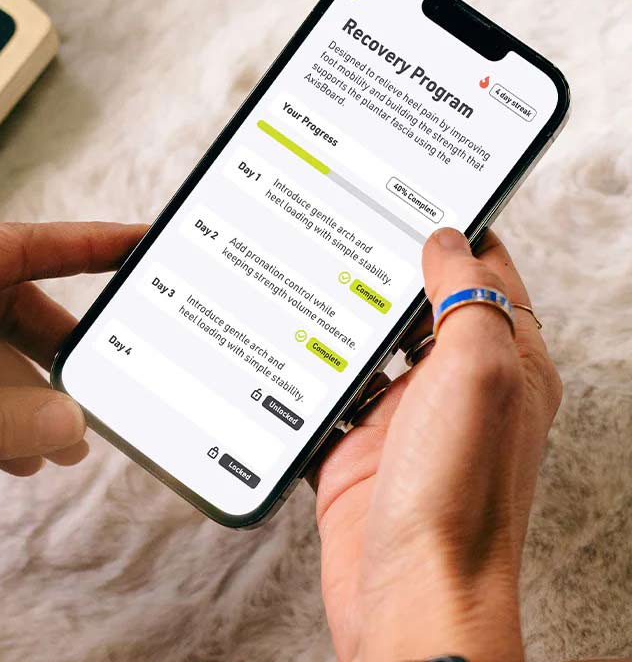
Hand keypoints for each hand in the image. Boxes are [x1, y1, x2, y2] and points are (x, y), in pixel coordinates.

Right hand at [312, 228, 561, 661]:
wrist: (410, 594)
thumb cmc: (458, 495)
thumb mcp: (480, 373)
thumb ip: (467, 298)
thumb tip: (446, 238)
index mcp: (504, 362)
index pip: (487, 272)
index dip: (455, 227)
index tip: (412, 189)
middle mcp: (455, 385)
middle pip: (418, 302)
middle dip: (383, 261)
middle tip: (341, 215)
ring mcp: (403, 416)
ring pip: (367, 342)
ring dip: (338, 310)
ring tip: (303, 265)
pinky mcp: (355, 444)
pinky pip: (326, 389)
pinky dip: (302, 365)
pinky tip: (279, 339)